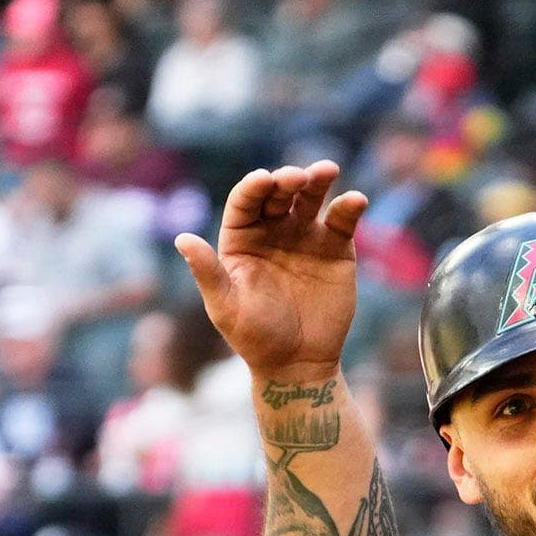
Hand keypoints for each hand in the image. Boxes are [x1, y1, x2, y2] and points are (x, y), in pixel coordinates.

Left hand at [176, 163, 368, 382]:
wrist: (297, 364)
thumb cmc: (254, 338)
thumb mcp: (226, 307)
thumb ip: (207, 272)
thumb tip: (181, 238)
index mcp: (241, 238)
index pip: (245, 201)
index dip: (253, 187)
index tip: (264, 179)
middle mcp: (273, 230)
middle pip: (279, 193)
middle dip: (288, 179)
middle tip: (297, 177)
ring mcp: (306, 236)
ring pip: (311, 198)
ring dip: (318, 181)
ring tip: (326, 171)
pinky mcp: (337, 248)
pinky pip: (342, 220)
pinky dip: (349, 207)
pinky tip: (355, 201)